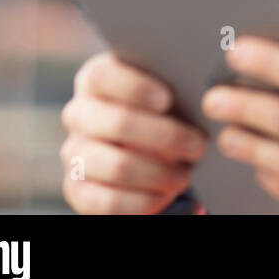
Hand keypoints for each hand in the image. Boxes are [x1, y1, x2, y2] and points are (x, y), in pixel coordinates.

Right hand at [59, 51, 209, 213]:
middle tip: (198, 146)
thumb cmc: (163, 112)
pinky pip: (109, 201)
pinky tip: (165, 194)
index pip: (100, 77)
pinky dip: (143, 200)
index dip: (133, 87)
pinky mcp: (77, 190)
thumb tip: (204, 93)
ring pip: (117, 165)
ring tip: (185, 176)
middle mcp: (79, 115)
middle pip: (116, 122)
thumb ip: (176, 86)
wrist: (145, 153)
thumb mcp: (168, 94)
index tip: (167, 99)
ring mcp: (74, 153)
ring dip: (158, 173)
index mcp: (95, 81)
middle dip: (164, 136)